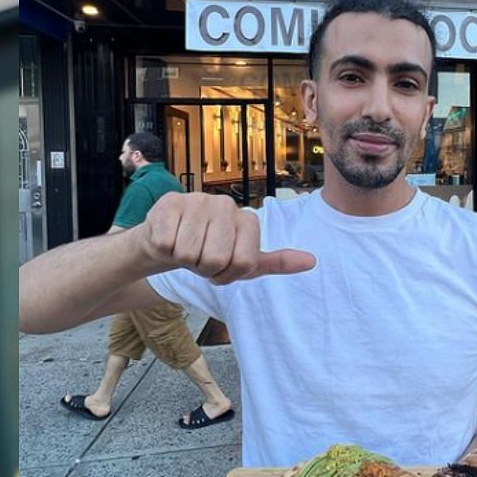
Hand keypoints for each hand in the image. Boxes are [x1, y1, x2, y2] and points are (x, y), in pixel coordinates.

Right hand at [134, 192, 316, 283]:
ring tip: (185, 249)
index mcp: (247, 220)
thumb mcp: (244, 262)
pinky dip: (165, 250)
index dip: (227, 276)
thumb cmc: (208, 252)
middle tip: (199, 260)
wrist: (169, 241)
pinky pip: (168, 243)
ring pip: (189, 253)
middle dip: (203, 269)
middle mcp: (225, 205)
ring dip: (183, 260)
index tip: (220, 269)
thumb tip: (312, 262)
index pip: (244, 264)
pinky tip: (169, 239)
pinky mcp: (170, 203)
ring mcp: (197, 201)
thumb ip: (277, 262)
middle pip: (216, 259)